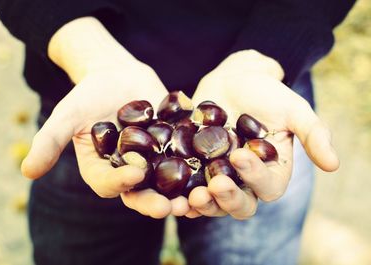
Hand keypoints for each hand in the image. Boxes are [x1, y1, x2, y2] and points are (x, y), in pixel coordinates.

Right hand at [21, 17, 189, 217]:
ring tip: (196, 198)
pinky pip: (186, 161)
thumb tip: (26, 172)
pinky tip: (215, 169)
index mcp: (103, 170)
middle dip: (155, 201)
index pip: (109, 185)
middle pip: (141, 193)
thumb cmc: (89, 94)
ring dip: (182, 193)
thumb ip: (50, 141)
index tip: (135, 174)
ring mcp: (153, 163)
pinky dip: (199, 167)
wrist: (118, 75)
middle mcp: (128, 173)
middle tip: (172, 207)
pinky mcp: (173, 150)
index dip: (121, 183)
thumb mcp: (68, 115)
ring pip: (166, 184)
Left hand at [187, 50, 338, 218]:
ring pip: (213, 202)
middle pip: (240, 204)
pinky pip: (189, 188)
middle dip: (228, 198)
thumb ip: (313, 134)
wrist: (235, 80)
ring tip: (191, 198)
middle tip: (215, 185)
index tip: (239, 155)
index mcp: (271, 172)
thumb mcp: (294, 109)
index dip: (255, 176)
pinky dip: (181, 195)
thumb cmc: (268, 93)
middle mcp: (245, 181)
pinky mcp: (196, 169)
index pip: (268, 186)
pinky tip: (172, 195)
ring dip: (203, 204)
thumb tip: (334, 165)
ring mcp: (219, 176)